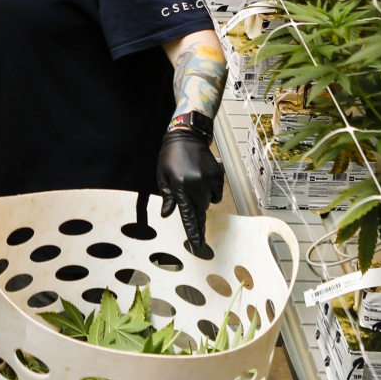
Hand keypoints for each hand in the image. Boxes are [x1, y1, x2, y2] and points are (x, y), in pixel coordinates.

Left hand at [157, 115, 223, 254]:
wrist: (187, 135)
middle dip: (196, 218)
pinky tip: (202, 181)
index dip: (193, 232)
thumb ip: (167, 196)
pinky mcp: (218, 175)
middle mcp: (196, 184)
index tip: (197, 245)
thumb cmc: (170, 156)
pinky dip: (211, 192)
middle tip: (196, 225)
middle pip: (200, 211)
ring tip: (193, 188)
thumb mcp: (162, 176)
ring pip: (208, 203)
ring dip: (202, 202)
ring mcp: (209, 180)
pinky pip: (217, 193)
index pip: (188, 215)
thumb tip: (167, 214)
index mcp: (180, 186)